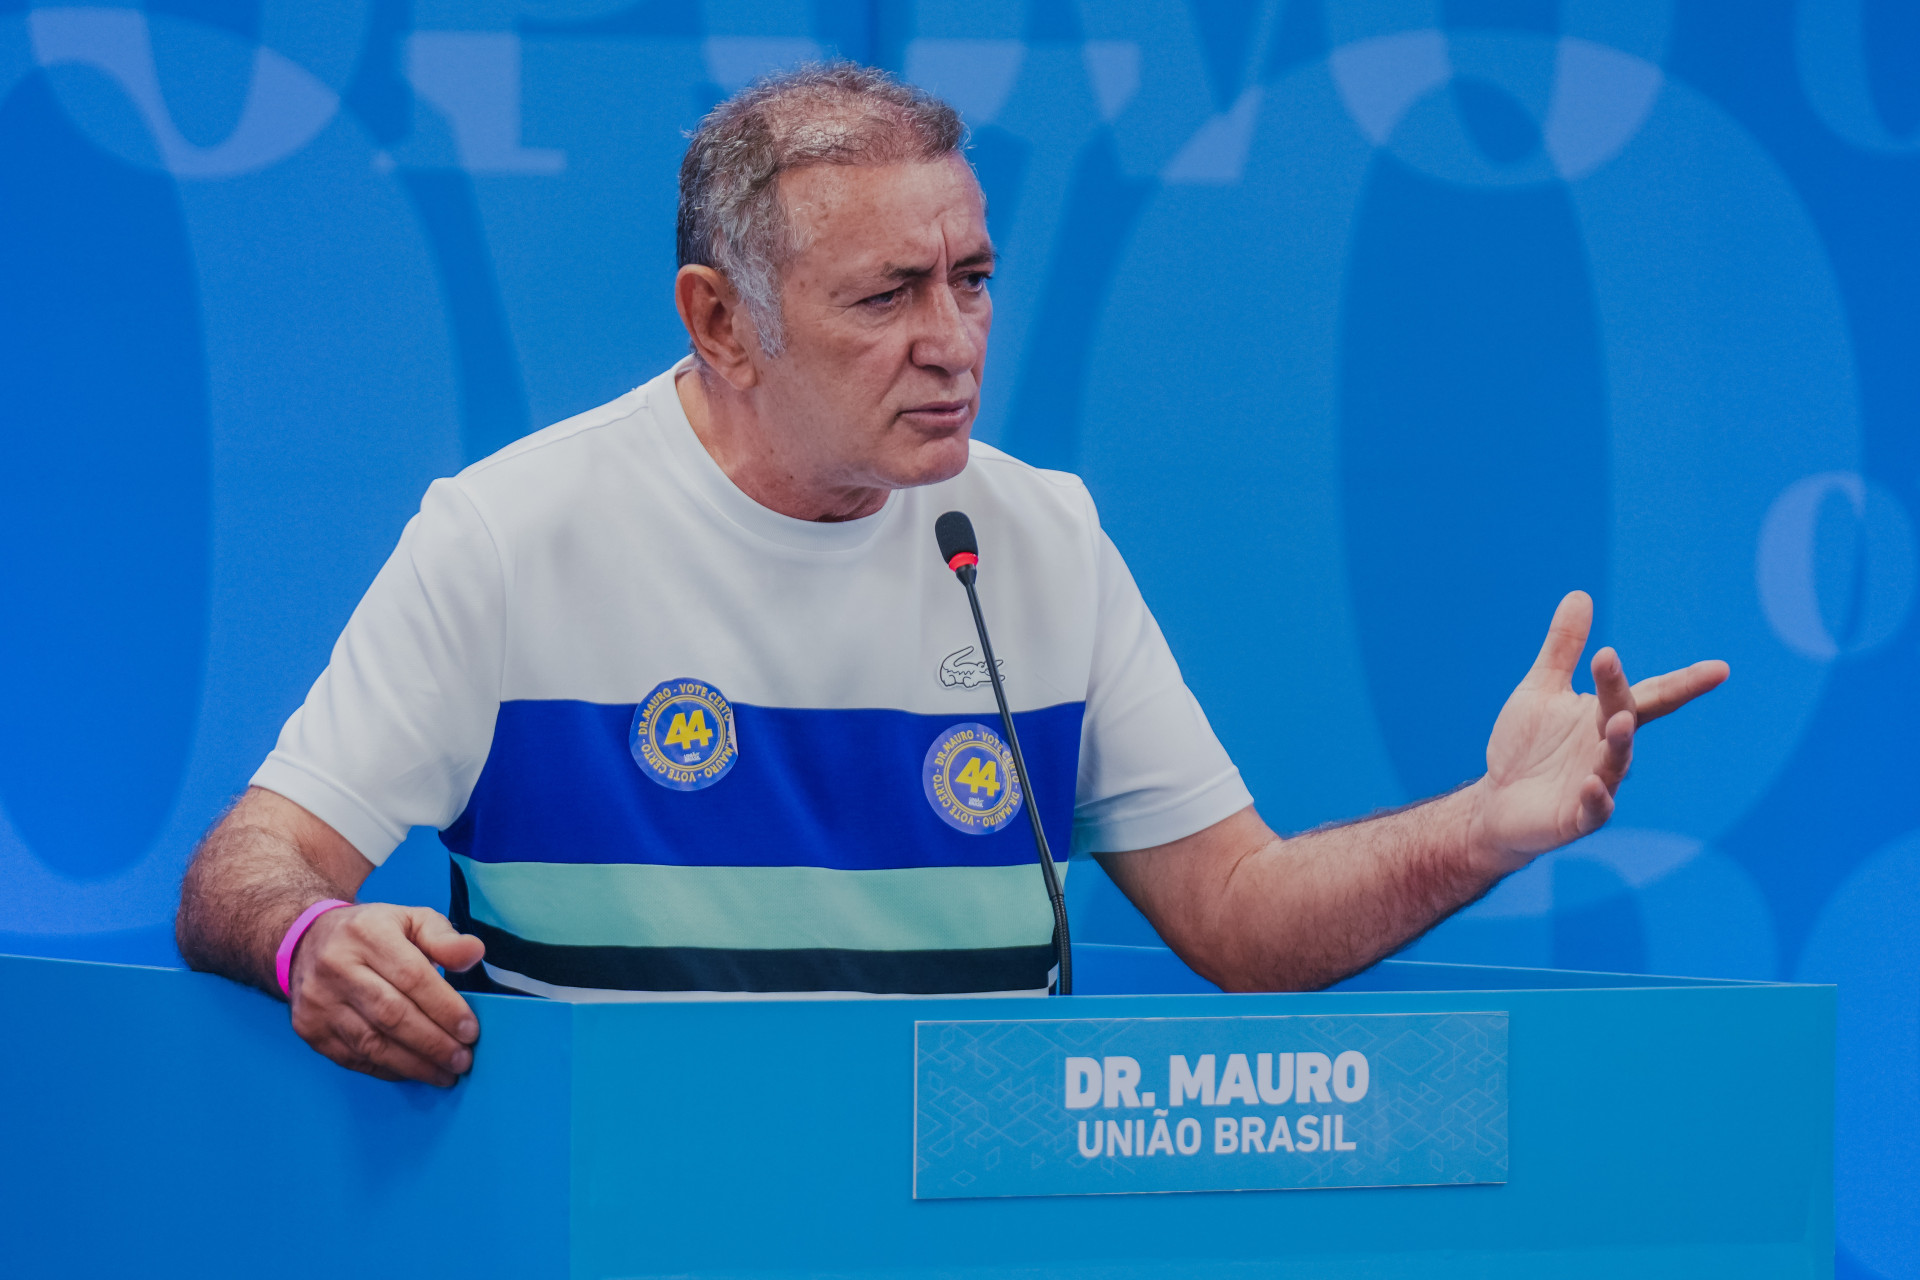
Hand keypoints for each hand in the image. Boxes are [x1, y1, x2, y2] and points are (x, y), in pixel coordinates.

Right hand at [287, 903, 485, 1086]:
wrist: (307, 943)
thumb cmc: (372, 933)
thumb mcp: (410, 919)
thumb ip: (444, 937)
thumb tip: (474, 953)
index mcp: (366, 934)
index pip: (411, 976)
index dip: (444, 1007)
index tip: (470, 1030)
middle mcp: (336, 967)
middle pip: (391, 1014)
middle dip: (433, 1043)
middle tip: (462, 1060)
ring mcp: (319, 1002)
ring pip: (372, 1043)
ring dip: (415, 1064)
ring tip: (445, 1073)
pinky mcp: (310, 1030)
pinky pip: (355, 1058)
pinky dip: (389, 1069)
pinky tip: (414, 1070)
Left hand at [1469, 591, 1728, 874]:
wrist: (1497, 801)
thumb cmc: (1525, 746)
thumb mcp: (1541, 690)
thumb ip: (1563, 648)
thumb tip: (1580, 594)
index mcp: (1606, 716)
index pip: (1652, 694)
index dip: (1685, 682)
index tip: (1720, 668)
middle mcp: (1608, 749)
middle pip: (1624, 718)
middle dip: (1619, 693)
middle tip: (1607, 660)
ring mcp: (1596, 784)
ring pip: (1615, 763)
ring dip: (1617, 742)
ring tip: (1615, 720)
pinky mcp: (1577, 817)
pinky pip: (1594, 809)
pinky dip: (1596, 798)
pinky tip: (1590, 784)